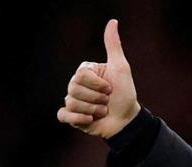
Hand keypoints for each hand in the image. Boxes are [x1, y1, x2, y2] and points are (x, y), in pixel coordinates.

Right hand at [56, 19, 140, 138]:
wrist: (127, 120)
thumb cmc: (125, 94)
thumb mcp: (121, 68)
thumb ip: (113, 46)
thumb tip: (113, 22)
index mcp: (85, 72)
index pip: (81, 76)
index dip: (98, 85)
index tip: (111, 88)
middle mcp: (76, 85)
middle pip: (74, 89)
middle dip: (96, 98)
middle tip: (107, 101)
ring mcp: (73, 101)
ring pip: (71, 102)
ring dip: (93, 109)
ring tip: (102, 110)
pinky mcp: (71, 117)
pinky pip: (63, 115)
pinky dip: (78, 119)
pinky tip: (90, 119)